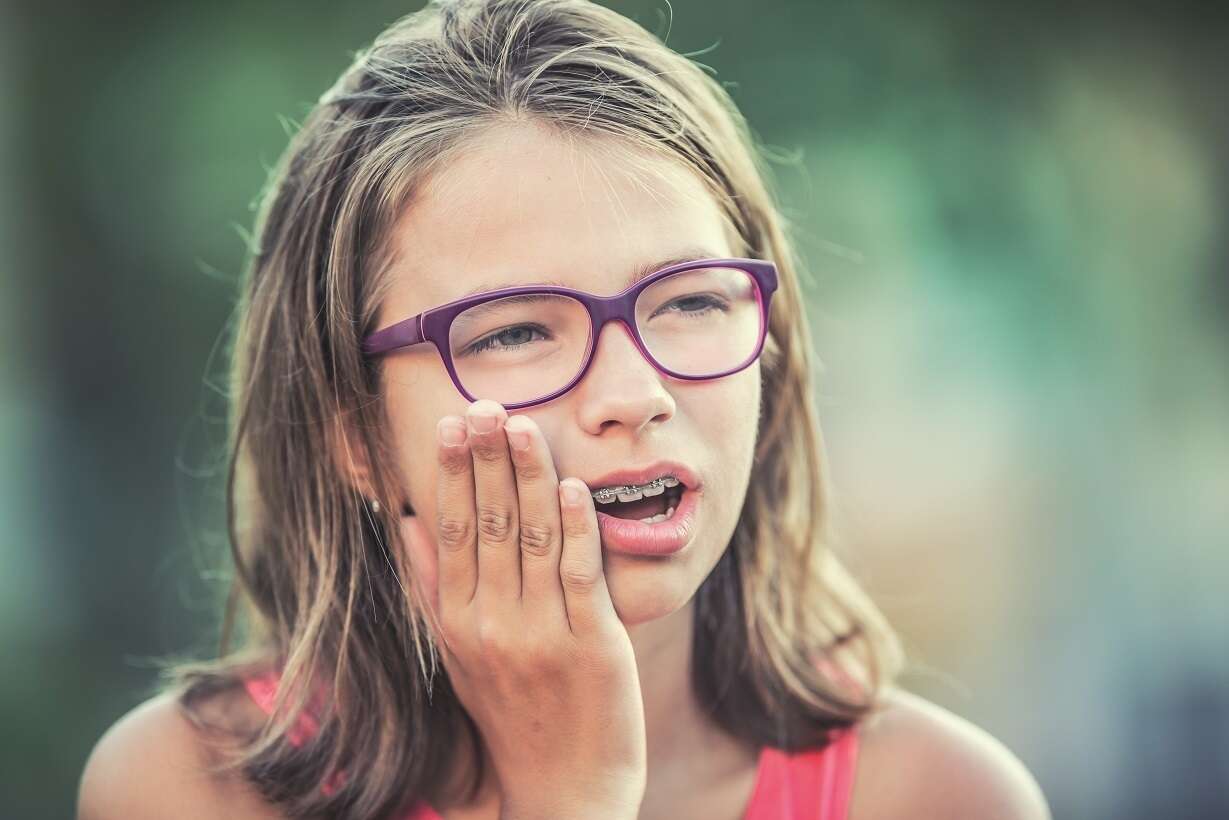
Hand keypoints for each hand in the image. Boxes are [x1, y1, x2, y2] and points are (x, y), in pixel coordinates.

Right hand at [420, 399, 645, 816]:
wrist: (562, 791)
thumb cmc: (510, 714)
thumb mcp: (456, 655)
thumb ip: (433, 587)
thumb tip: (407, 520)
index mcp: (457, 623)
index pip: (450, 532)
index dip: (452, 474)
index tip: (452, 423)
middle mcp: (491, 625)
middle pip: (486, 524)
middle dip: (487, 459)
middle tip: (487, 403)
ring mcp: (542, 635)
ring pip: (532, 539)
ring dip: (528, 476)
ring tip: (524, 425)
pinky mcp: (592, 647)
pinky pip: (580, 576)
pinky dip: (576, 528)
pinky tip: (572, 487)